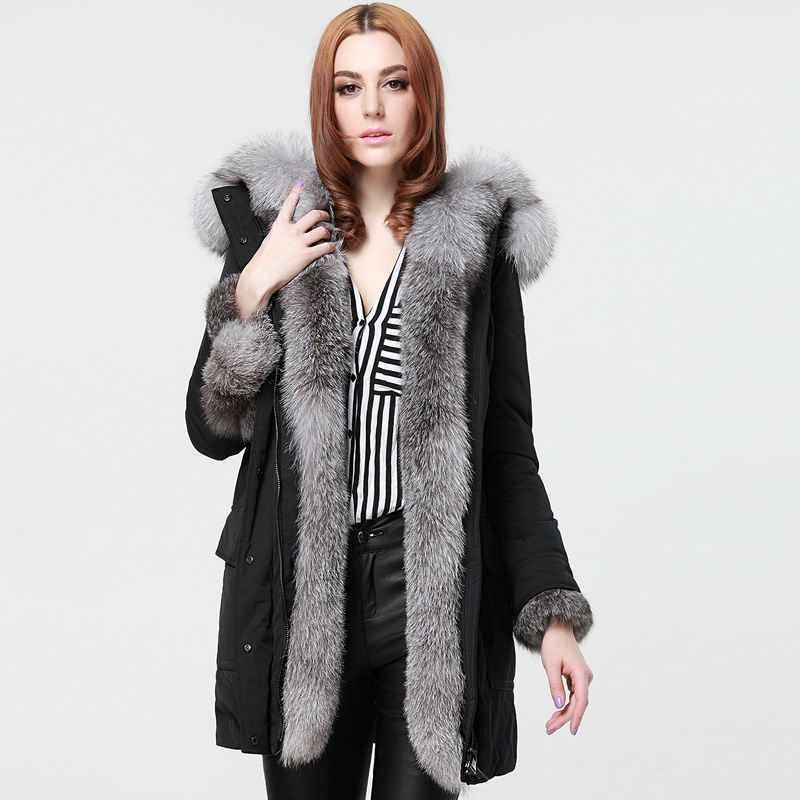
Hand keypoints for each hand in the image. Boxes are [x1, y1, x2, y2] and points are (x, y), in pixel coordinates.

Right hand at [235, 182, 334, 319]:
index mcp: (280, 225)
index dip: (296, 193)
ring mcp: (299, 243)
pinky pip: (325, 247)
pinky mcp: (306, 256)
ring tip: (328, 235)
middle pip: (313, 215)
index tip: (300, 185)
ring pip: (322, 230)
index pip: (289, 204)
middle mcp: (291, 231)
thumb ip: (280, 233)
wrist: (261, 276)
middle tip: (325, 216)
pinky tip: (331, 247)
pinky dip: (331, 246)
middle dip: (323, 214)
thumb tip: (286, 231)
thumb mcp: (269, 240)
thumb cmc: (263, 261)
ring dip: (328, 232)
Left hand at [540, 619, 592, 735]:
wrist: (558, 630)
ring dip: (564, 713)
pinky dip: (565, 704)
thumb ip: (555, 685)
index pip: (581, 700)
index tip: (572, 730)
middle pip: (577, 703)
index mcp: (581, 673)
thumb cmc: (554, 643)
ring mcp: (582, 678)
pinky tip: (556, 712)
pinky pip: (573, 695)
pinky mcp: (577, 678)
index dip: (576, 717)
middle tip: (549, 728)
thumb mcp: (550, 665)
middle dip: (564, 717)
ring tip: (550, 724)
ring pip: (575, 701)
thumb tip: (558, 705)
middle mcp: (585, 677)